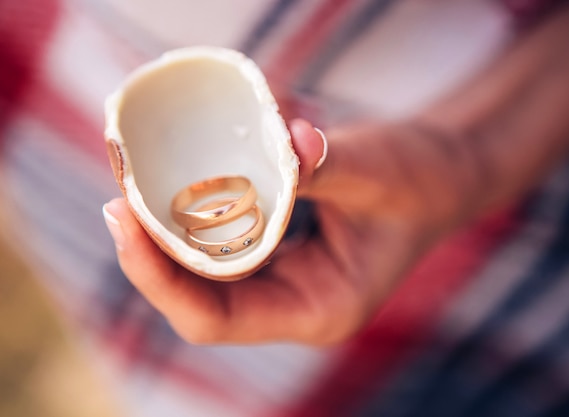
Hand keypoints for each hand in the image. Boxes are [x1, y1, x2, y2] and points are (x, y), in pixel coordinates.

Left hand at [103, 117, 471, 344]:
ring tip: (136, 189)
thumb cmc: (419, 180)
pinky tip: (178, 186)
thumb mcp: (376, 170)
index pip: (217, 318)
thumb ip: (323, 163)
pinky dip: (196, 218)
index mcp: (320, 308)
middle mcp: (294, 304)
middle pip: (200, 297)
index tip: (128, 223)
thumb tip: (280, 139)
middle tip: (121, 199)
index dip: (162, 279)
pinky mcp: (280, 253)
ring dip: (168, 235)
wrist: (439, 173)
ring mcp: (285, 281)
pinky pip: (223, 244)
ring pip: (205, 273)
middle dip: (153, 253)